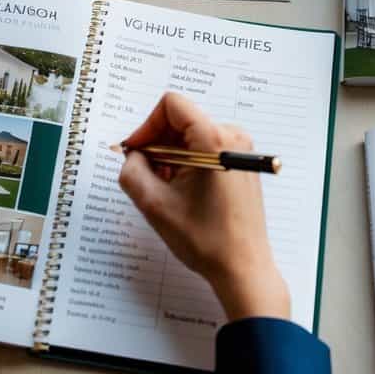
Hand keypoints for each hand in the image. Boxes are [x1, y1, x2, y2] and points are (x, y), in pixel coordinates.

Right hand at [118, 92, 289, 322]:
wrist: (243, 268)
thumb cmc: (205, 239)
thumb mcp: (153, 204)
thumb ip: (131, 170)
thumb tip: (133, 154)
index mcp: (213, 139)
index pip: (171, 105)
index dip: (147, 126)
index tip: (137, 152)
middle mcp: (232, 137)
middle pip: (182, 120)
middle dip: (159, 145)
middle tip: (148, 177)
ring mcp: (241, 150)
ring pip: (192, 136)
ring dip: (172, 157)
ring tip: (167, 189)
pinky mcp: (242, 163)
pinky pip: (207, 149)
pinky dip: (189, 163)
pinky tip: (184, 193)